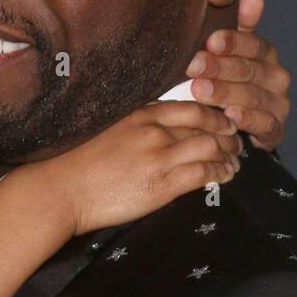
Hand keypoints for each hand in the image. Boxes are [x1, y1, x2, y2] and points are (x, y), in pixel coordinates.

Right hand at [65, 100, 239, 234]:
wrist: (60, 190)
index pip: (189, 106)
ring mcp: (158, 156)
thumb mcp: (108, 130)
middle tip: (236, 141)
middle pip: (206, 123)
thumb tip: (159, 129)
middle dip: (228, 132)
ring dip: (229, 154)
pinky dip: (220, 173)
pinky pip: (203, 173)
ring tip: (234, 163)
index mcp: (140, 114)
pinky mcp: (162, 184)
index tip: (223, 121)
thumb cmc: (77, 164)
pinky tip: (225, 177)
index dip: (213, 113)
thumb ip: (136, 126)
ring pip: (211, 147)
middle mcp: (153, 130)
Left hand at [184, 0, 289, 149]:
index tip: (210, 41)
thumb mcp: (231, 53)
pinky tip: (230, 115)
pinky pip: (264, 124)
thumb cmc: (229, 81)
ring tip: (199, 90)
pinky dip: (248, 119)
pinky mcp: (276, 130)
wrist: (240, 125)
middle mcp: (276, 77)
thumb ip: (238, 26)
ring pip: (253, 96)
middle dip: (220, 67)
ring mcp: (278, 104)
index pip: (252, 44)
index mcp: (266, 54)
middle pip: (249, 69)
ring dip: (225, 92)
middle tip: (193, 65)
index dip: (233, 42)